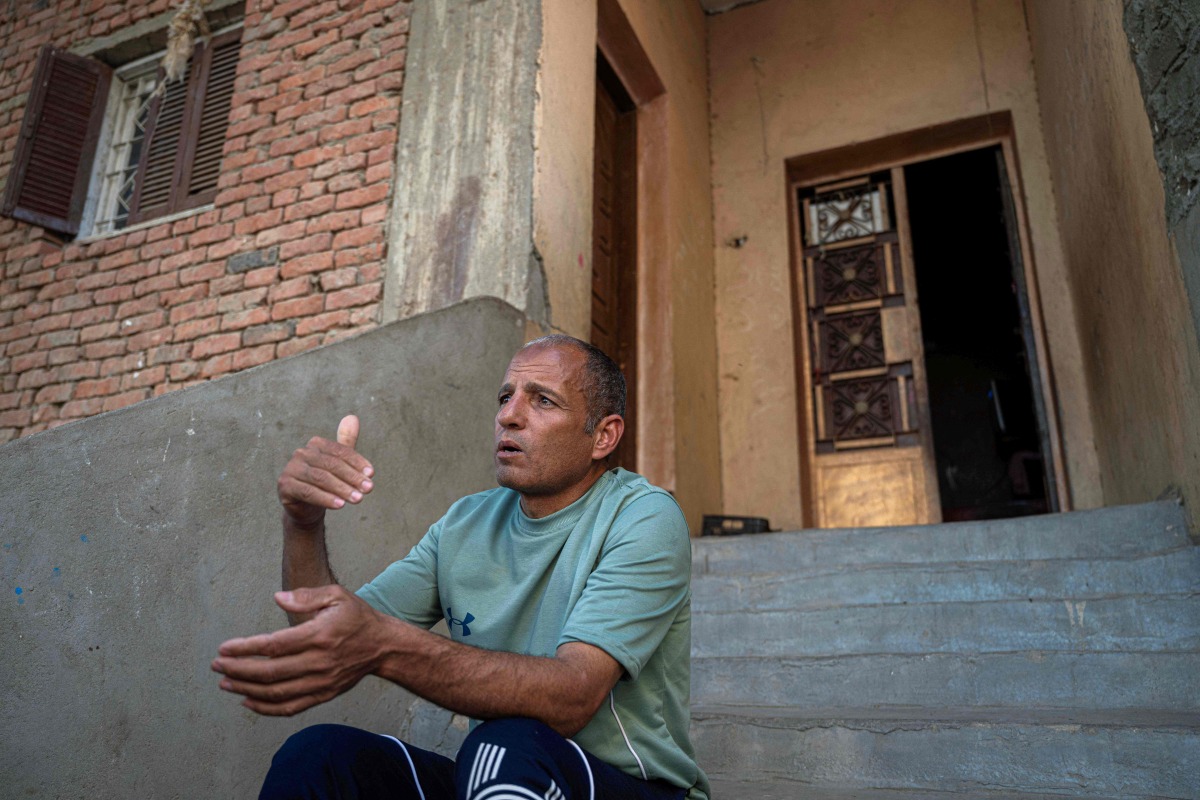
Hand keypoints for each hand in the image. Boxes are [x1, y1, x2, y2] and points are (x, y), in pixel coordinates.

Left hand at [212, 586, 391, 715]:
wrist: (383, 646)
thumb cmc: (357, 617)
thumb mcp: (337, 596)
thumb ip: (307, 595)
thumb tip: (277, 598)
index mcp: (319, 635)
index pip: (274, 645)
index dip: (245, 648)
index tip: (224, 648)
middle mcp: (319, 662)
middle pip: (270, 672)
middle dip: (238, 670)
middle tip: (217, 665)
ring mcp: (321, 682)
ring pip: (277, 692)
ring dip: (246, 690)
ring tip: (225, 683)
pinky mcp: (323, 695)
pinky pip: (291, 707)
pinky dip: (266, 708)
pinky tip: (248, 702)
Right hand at [278, 415, 373, 528]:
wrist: (306, 508)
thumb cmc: (325, 483)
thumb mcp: (338, 462)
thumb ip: (346, 442)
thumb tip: (353, 417)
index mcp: (316, 444)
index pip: (340, 452)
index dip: (357, 462)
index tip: (372, 475)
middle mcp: (302, 453)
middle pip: (332, 465)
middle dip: (352, 477)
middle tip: (368, 489)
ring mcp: (291, 469)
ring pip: (321, 478)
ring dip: (342, 489)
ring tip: (358, 499)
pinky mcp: (285, 485)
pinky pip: (308, 492)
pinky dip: (325, 498)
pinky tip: (340, 505)